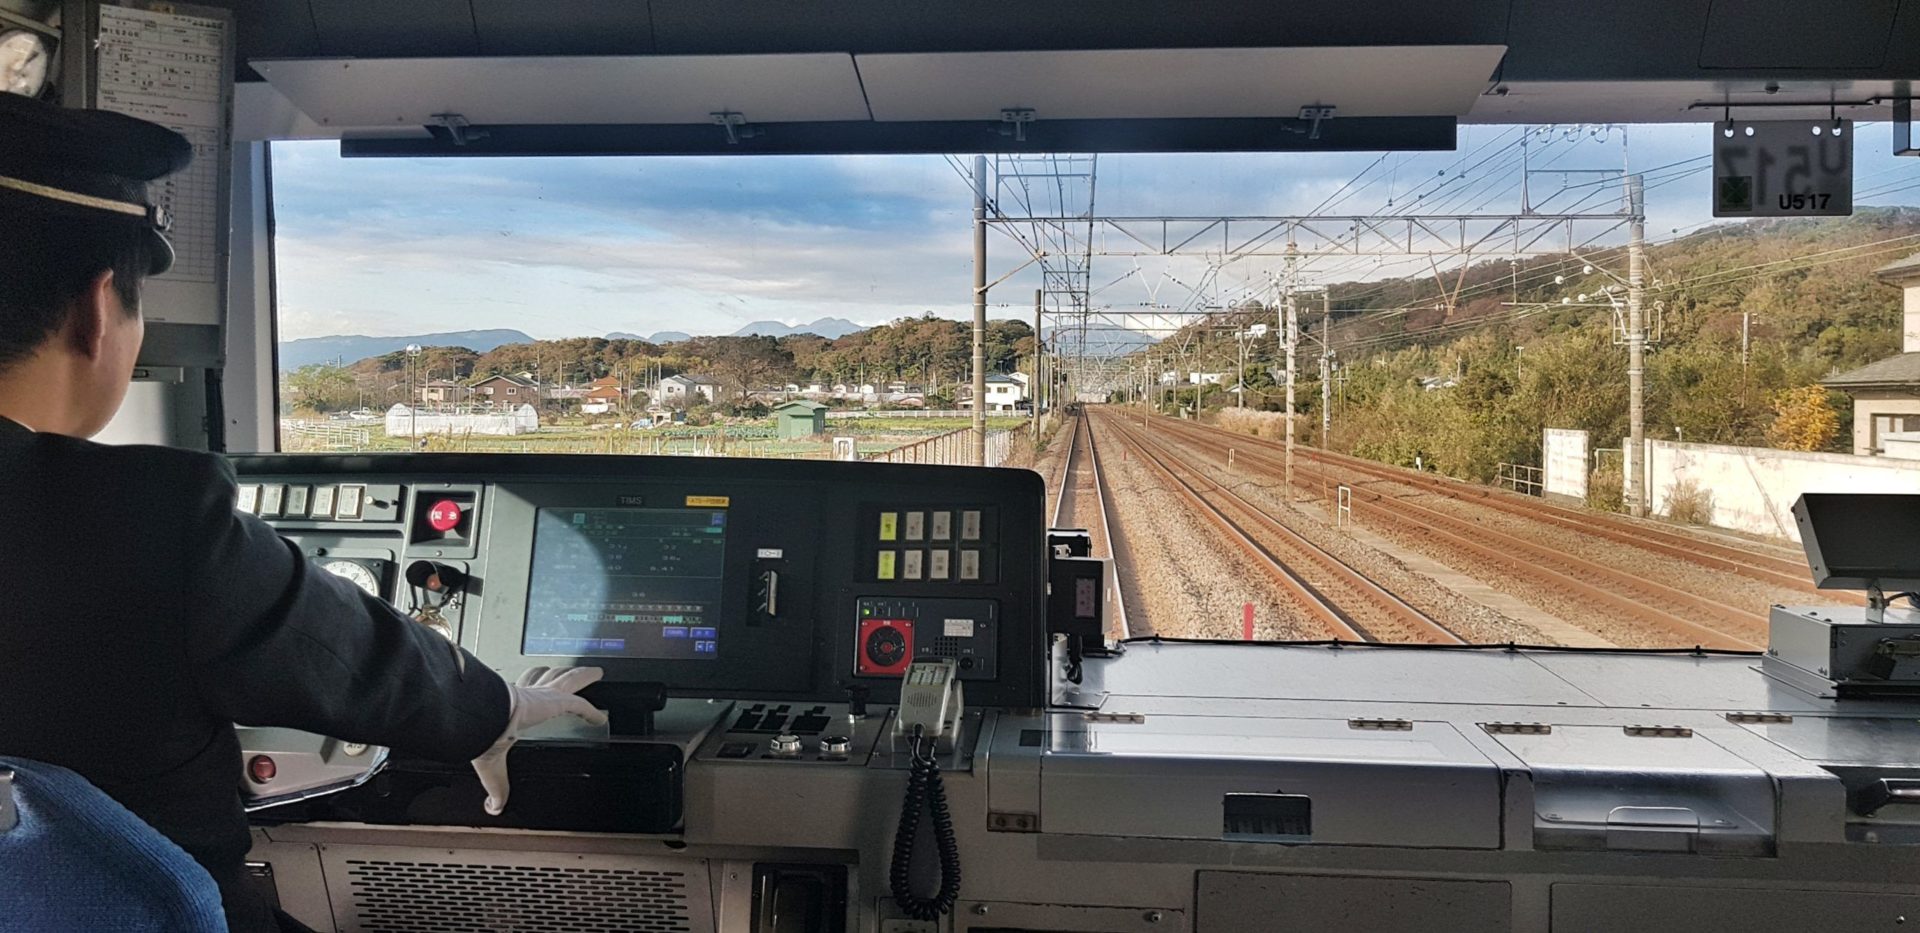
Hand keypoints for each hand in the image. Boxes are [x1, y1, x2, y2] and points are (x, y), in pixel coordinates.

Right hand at [471, 666, 608, 814]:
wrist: (484, 717)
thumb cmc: (482, 730)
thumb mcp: (491, 762)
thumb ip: (497, 785)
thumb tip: (493, 806)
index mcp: (512, 705)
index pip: (525, 690)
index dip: (532, 686)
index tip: (536, 689)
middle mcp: (529, 695)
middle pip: (549, 677)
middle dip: (562, 672)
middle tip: (573, 672)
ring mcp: (544, 696)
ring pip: (568, 680)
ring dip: (582, 676)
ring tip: (594, 673)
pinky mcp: (555, 701)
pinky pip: (580, 704)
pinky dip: (591, 711)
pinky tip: (601, 717)